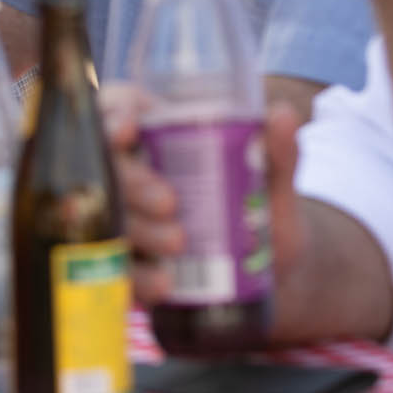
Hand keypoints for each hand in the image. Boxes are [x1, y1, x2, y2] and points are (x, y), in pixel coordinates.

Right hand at [105, 82, 304, 308]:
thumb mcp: (273, 180)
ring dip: (137, 229)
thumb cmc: (263, 208)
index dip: (113, 115)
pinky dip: (138, 277)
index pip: (118, 108)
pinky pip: (119, 268)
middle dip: (131, 181)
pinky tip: (163, 284)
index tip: (128, 131)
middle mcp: (133, 170)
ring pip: (110, 216)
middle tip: (169, 203)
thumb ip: (277, 150)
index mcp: (158, 131)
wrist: (269, 272)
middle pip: (107, 164)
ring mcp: (126, 217)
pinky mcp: (130, 262)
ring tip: (178, 244)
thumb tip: (284, 114)